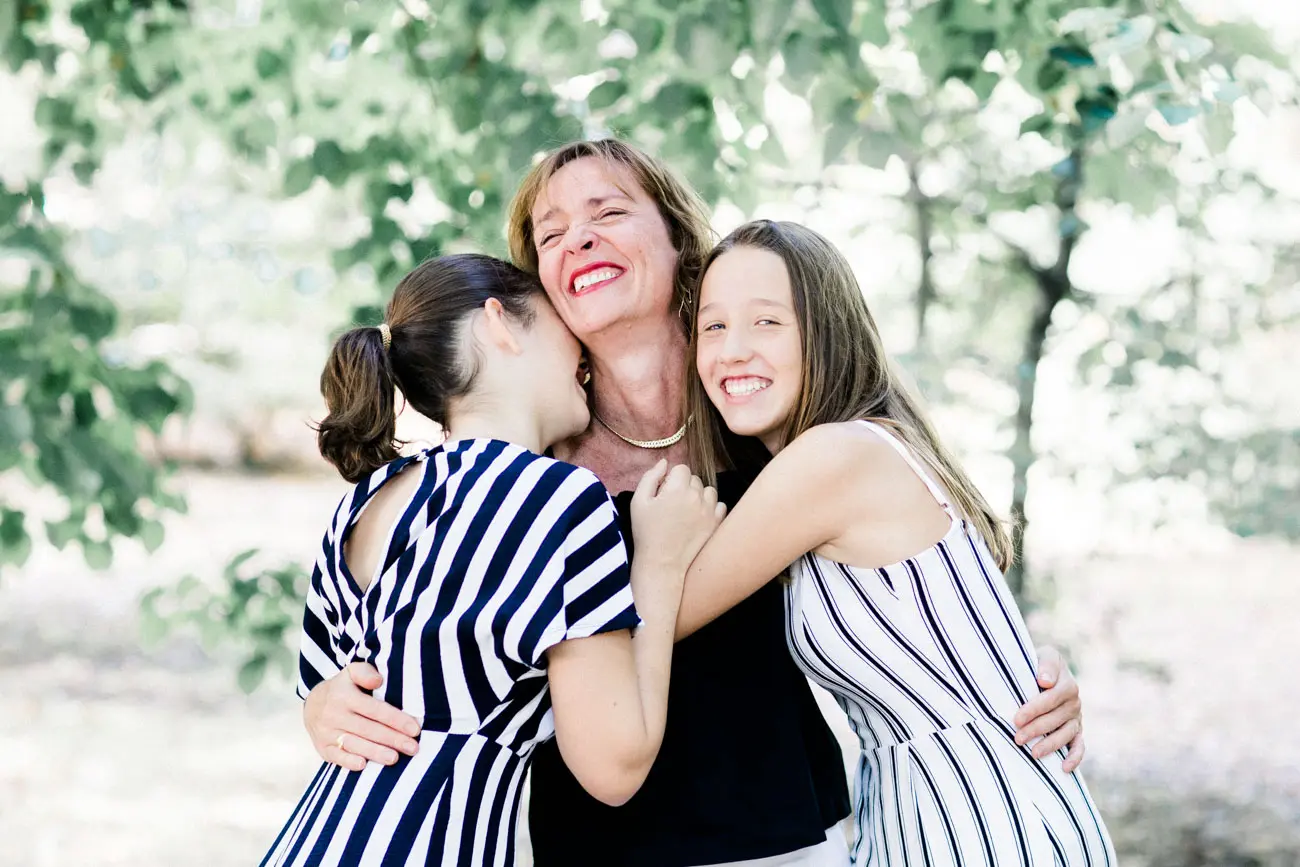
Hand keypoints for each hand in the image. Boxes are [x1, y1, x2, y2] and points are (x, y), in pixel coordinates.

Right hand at [303, 662, 421, 770]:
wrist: (312, 704)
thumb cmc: (342, 688)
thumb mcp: (351, 672)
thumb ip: (365, 673)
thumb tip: (379, 680)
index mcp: (344, 696)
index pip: (375, 710)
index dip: (396, 720)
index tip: (415, 729)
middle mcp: (334, 715)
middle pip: (368, 729)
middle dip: (393, 739)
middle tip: (413, 747)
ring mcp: (327, 733)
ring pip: (354, 744)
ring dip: (375, 753)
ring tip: (395, 758)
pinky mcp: (322, 748)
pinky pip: (336, 757)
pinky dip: (349, 762)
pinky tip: (364, 765)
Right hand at [630, 461, 726, 575]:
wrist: (661, 565)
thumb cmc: (646, 533)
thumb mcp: (639, 501)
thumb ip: (650, 477)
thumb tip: (664, 462)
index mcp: (677, 489)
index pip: (681, 468)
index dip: (670, 479)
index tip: (663, 494)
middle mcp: (697, 497)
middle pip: (694, 478)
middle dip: (684, 487)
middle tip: (671, 506)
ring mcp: (709, 510)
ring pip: (708, 490)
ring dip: (698, 496)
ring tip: (685, 512)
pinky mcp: (716, 523)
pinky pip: (720, 505)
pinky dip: (710, 509)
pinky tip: (697, 519)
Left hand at [1012, 645, 1084, 771]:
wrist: (1045, 671)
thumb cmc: (1038, 663)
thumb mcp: (1043, 655)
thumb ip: (1046, 665)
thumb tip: (1045, 682)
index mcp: (1067, 683)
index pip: (1051, 699)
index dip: (1034, 709)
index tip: (1017, 718)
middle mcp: (1074, 702)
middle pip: (1056, 719)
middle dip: (1036, 729)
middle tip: (1017, 738)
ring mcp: (1076, 717)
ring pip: (1066, 734)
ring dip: (1051, 745)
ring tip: (1033, 753)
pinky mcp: (1076, 730)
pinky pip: (1079, 745)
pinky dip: (1074, 757)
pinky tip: (1064, 768)